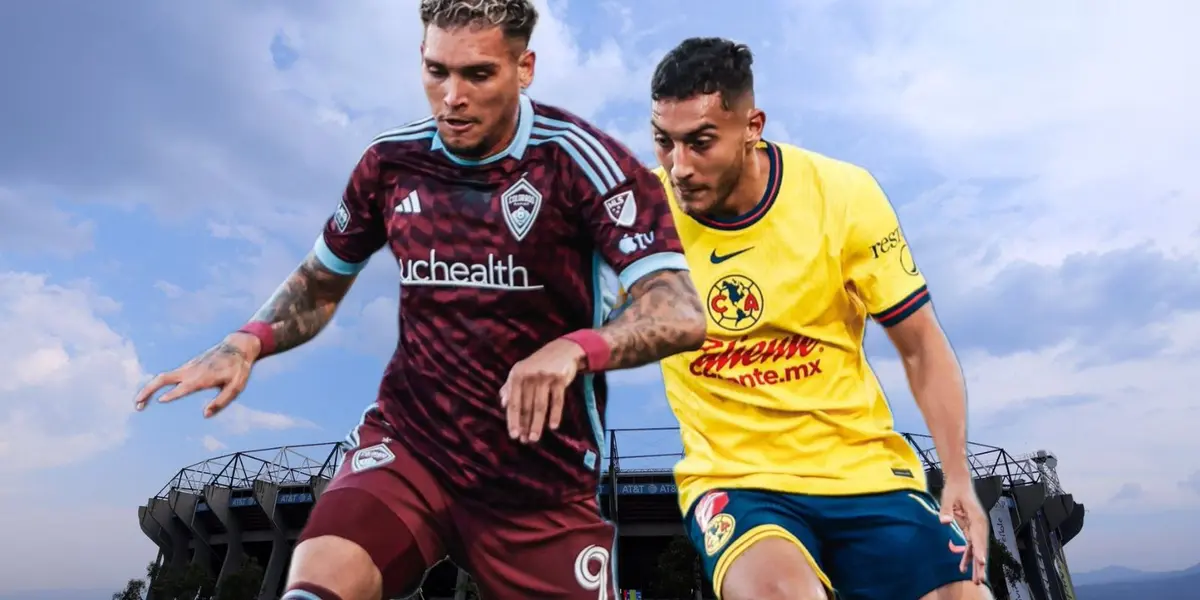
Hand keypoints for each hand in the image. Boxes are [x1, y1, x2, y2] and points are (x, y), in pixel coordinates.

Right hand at [133, 333, 260, 417]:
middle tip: (137, 406)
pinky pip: (169, 375)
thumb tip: (205, 415)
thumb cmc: (239, 369)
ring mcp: (188, 367)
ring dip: (149, 389)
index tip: (161, 401)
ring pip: (163, 377)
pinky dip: (158, 384)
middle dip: (148, 391)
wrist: (238, 347)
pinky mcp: (188, 366)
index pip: (183, 387)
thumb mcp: (236, 387)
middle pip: (162, 379)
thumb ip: (221, 402)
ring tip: (139, 405)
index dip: (172, 394)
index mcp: (202, 378)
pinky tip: (155, 393)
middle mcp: (191, 371)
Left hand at [501, 337, 585, 443]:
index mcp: (516, 375)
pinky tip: (553, 426)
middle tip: (526, 441)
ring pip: (540, 406)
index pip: (513, 402)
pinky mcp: (560, 378)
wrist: (563, 350)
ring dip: (537, 424)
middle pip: (526, 406)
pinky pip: (557, 400)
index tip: (514, 435)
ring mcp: (545, 376)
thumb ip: (510, 387)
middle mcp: (529, 375)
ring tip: (535, 438)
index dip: (513, 420)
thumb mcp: (521, 371)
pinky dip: (555, 414)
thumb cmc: (538, 364)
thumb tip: (502, 404)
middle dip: (525, 425)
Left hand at [940, 477, 989, 584]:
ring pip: (977, 549)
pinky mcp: (971, 529)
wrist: (959, 482)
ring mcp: (977, 528)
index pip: (979, 537)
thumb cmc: (955, 489)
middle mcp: (980, 525)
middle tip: (979, 579)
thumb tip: (944, 522)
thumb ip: (946, 510)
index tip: (981, 562)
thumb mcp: (948, 498)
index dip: (980, 550)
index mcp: (977, 518)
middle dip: (980, 564)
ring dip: (975, 564)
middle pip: (981, 547)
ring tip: (975, 579)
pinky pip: (971, 545)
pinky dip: (968, 556)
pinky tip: (963, 567)